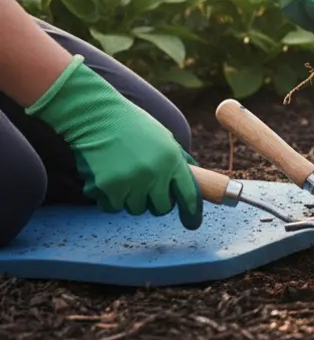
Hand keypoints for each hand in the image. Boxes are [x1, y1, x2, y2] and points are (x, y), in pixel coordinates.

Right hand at [25, 56, 202, 229]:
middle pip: (161, 208)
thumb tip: (191, 183)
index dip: (192, 212)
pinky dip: (110, 198)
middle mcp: (153, 173)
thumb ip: (177, 162)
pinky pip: (112, 207)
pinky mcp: (106, 188)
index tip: (192, 223)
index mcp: (172, 160)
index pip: (188, 195)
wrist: (96, 116)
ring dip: (131, 198)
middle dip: (155, 201)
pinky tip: (107, 176)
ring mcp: (129, 182)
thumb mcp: (164, 139)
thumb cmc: (132, 125)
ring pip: (135, 209)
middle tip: (145, 186)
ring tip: (123, 174)